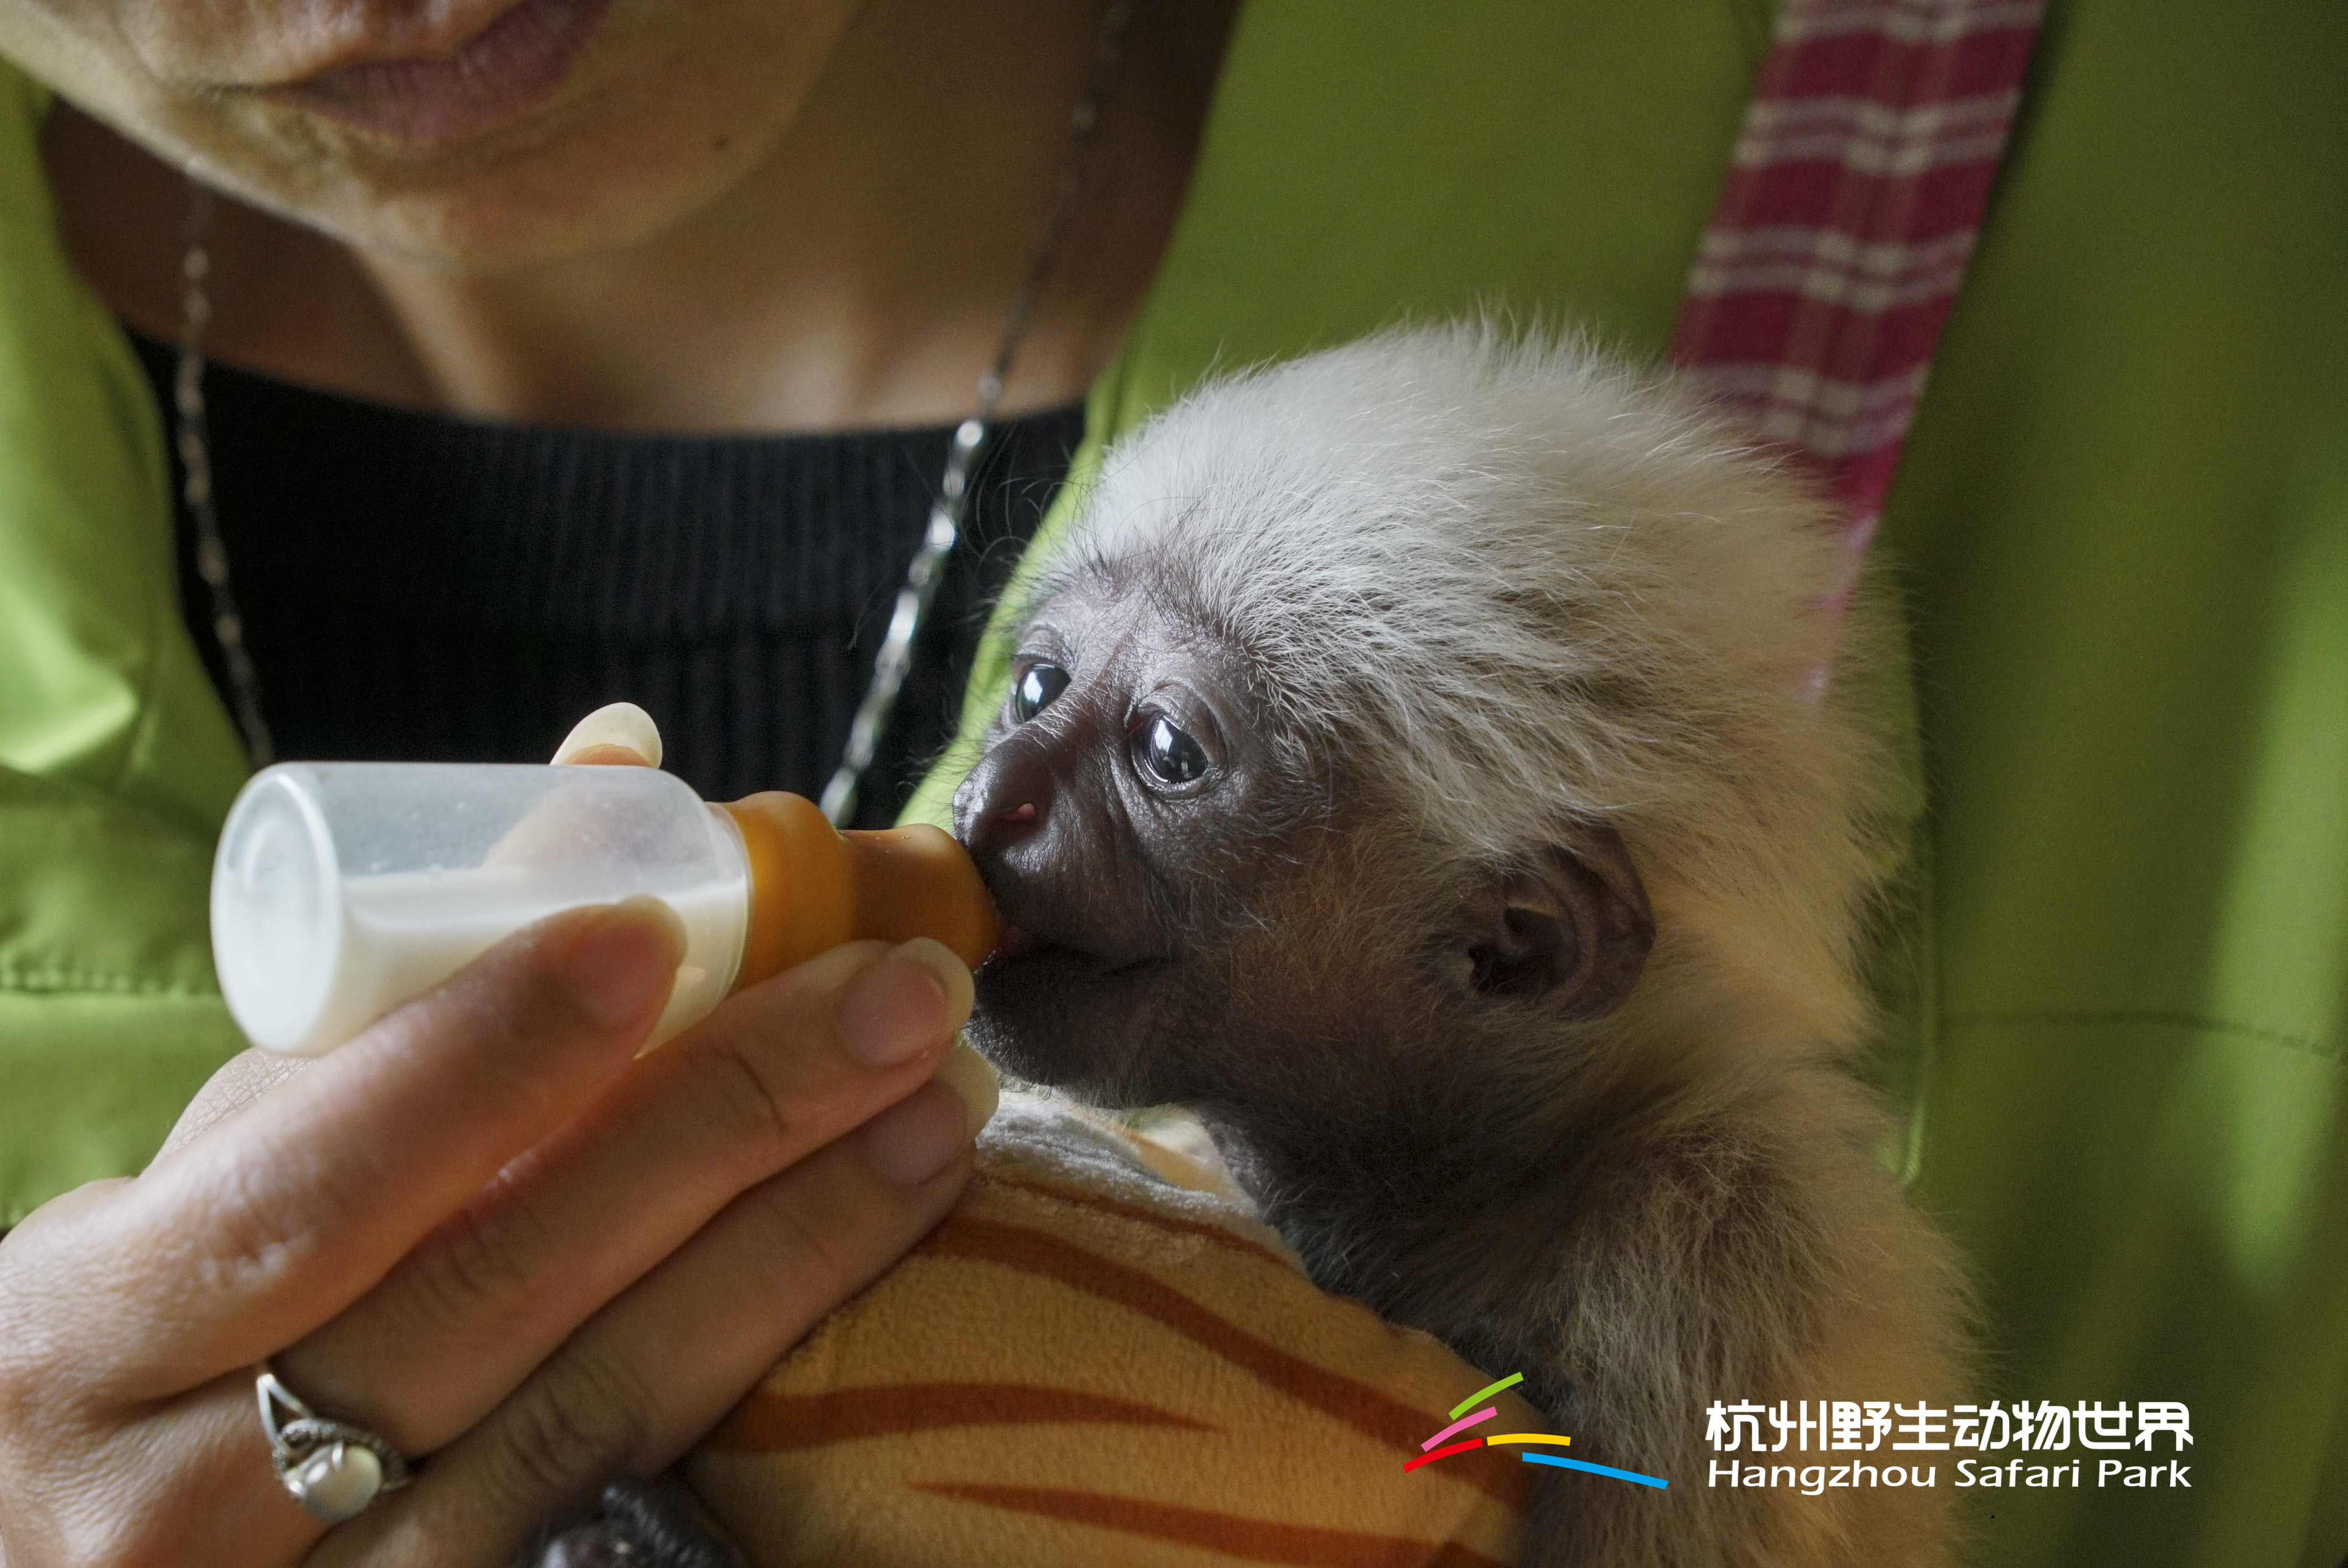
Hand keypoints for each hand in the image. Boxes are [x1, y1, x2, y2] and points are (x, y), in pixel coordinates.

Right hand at [0, 713, 986, 1566]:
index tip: (652, 933)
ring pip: (597, 1406)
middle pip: (499, 1294)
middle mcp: (190, 1490)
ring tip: (938, 1112)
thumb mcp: (218, 1174)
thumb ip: (395, 1008)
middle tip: (897, 1001)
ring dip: (794, 1244)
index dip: (484, 1063)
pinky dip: (758, 1361)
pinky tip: (867, 1254)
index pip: (310, 1185)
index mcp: (96, 1329)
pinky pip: (627, 1488)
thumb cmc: (162, 1330)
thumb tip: (617, 776)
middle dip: (722, 1124)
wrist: (81, 1566)